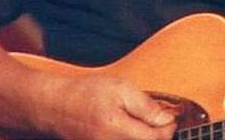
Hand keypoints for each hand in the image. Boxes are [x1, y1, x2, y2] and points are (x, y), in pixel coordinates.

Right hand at [32, 73, 176, 139]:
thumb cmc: (85, 94)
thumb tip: (166, 119)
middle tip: (158, 118)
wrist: (54, 106)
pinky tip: (127, 128)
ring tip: (140, 121)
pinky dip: (130, 137)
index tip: (171, 116)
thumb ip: (146, 107)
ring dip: (143, 136)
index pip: (156, 138)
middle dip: (157, 134)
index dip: (168, 127)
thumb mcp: (120, 90)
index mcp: (119, 131)